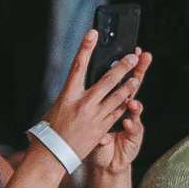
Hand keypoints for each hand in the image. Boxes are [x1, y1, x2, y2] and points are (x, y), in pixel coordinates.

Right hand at [38, 33, 150, 167]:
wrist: (53, 154)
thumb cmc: (51, 128)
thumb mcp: (58, 106)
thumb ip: (72, 94)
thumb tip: (84, 82)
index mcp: (68, 95)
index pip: (78, 65)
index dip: (86, 48)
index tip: (93, 33)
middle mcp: (83, 103)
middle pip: (106, 80)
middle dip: (121, 67)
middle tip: (132, 57)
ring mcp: (94, 116)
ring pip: (117, 96)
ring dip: (129, 86)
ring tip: (137, 78)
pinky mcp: (102, 128)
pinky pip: (117, 112)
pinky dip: (124, 104)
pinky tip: (131, 98)